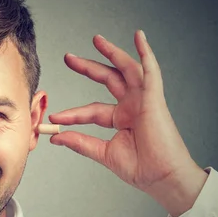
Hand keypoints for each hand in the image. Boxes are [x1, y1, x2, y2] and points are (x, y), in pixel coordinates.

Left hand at [49, 31, 201, 201]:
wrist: (162, 178)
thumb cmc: (141, 169)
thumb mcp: (104, 153)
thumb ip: (81, 142)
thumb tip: (56, 137)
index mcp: (121, 119)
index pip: (91, 110)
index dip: (73, 113)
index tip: (55, 118)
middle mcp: (132, 106)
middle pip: (107, 79)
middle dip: (87, 68)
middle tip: (68, 58)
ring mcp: (143, 100)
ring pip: (126, 69)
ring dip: (112, 53)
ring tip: (96, 40)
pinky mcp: (154, 98)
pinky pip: (150, 71)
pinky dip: (146, 53)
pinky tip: (139, 37)